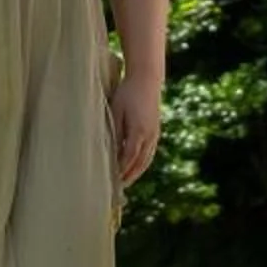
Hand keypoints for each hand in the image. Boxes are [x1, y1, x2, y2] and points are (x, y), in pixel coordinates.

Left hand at [109, 72, 162, 188]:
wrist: (147, 78)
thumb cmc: (127, 92)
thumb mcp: (116, 111)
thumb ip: (115, 132)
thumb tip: (111, 151)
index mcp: (138, 131)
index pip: (128, 158)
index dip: (120, 170)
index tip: (110, 180)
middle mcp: (149, 135)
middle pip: (139, 163)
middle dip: (129, 176)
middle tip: (118, 188)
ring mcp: (155, 133)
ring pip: (147, 159)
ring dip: (137, 172)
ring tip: (127, 181)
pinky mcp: (156, 130)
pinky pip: (150, 152)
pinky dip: (143, 162)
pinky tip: (137, 166)